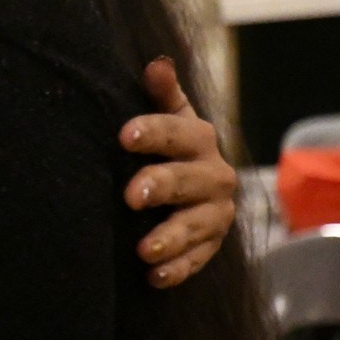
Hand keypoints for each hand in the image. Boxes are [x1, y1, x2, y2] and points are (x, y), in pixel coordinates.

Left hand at [120, 58, 237, 288]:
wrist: (192, 183)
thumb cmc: (168, 144)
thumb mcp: (167, 116)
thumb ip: (162, 94)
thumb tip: (157, 63)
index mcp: (198, 139)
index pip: (179, 131)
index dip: (153, 132)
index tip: (124, 135)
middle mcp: (214, 175)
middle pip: (190, 181)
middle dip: (162, 186)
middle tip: (131, 196)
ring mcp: (215, 212)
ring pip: (198, 225)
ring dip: (171, 237)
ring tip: (143, 250)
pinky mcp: (211, 244)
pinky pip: (199, 260)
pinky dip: (178, 269)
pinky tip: (154, 276)